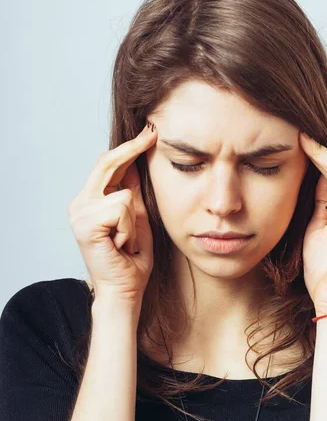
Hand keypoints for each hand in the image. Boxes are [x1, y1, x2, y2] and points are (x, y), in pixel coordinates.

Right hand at [68, 121, 157, 308]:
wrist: (125, 288)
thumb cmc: (132, 257)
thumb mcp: (136, 217)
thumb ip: (132, 192)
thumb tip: (136, 164)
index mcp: (90, 200)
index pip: (108, 164)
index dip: (129, 146)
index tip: (150, 132)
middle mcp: (80, 203)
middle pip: (107, 163)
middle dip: (133, 148)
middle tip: (153, 132)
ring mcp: (80, 213)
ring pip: (123, 194)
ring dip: (133, 220)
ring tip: (127, 239)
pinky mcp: (85, 224)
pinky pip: (122, 209)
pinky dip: (129, 229)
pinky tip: (121, 244)